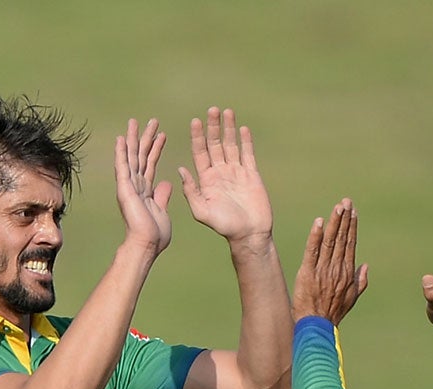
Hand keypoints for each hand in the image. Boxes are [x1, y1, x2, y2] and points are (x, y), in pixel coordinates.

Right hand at [114, 118, 172, 257]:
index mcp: (146, 191)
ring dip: (133, 139)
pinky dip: (121, 152)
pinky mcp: (125, 188)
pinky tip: (121, 138)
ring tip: (135, 122)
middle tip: (151, 121)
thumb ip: (162, 196)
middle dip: (145, 138)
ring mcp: (129, 186)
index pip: (151, 164)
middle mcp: (135, 185)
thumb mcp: (163, 211)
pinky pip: (123, 167)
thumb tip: (166, 183)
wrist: (146, 244)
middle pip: (140, 156)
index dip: (156, 149)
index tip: (162, 135)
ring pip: (131, 157)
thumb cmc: (155, 235)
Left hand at [177, 107, 273, 243]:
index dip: (197, 137)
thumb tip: (180, 170)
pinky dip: (246, 141)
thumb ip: (191, 191)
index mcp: (206, 179)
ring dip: (228, 129)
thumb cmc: (225, 227)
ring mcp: (237, 173)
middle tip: (212, 110)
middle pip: (215, 144)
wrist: (249, 235)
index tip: (196, 121)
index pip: (200, 153)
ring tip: (227, 112)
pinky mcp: (252, 176)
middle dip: (213, 127)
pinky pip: (248, 154)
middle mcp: (220, 173)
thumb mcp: (202, 211)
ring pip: (231, 145)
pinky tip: (243, 128)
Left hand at [292, 199, 368, 324]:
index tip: (353, 212)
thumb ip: (360, 281)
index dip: (351, 227)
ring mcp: (323, 270)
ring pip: (330, 242)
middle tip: (346, 202)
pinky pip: (312, 251)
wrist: (317, 327)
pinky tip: (320, 223)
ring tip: (338, 207)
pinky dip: (316, 236)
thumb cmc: (332, 314)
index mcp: (347, 273)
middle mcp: (337, 269)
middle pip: (342, 239)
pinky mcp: (308, 273)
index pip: (350, 245)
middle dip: (344, 219)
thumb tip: (365, 266)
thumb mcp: (351, 299)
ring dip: (334, 223)